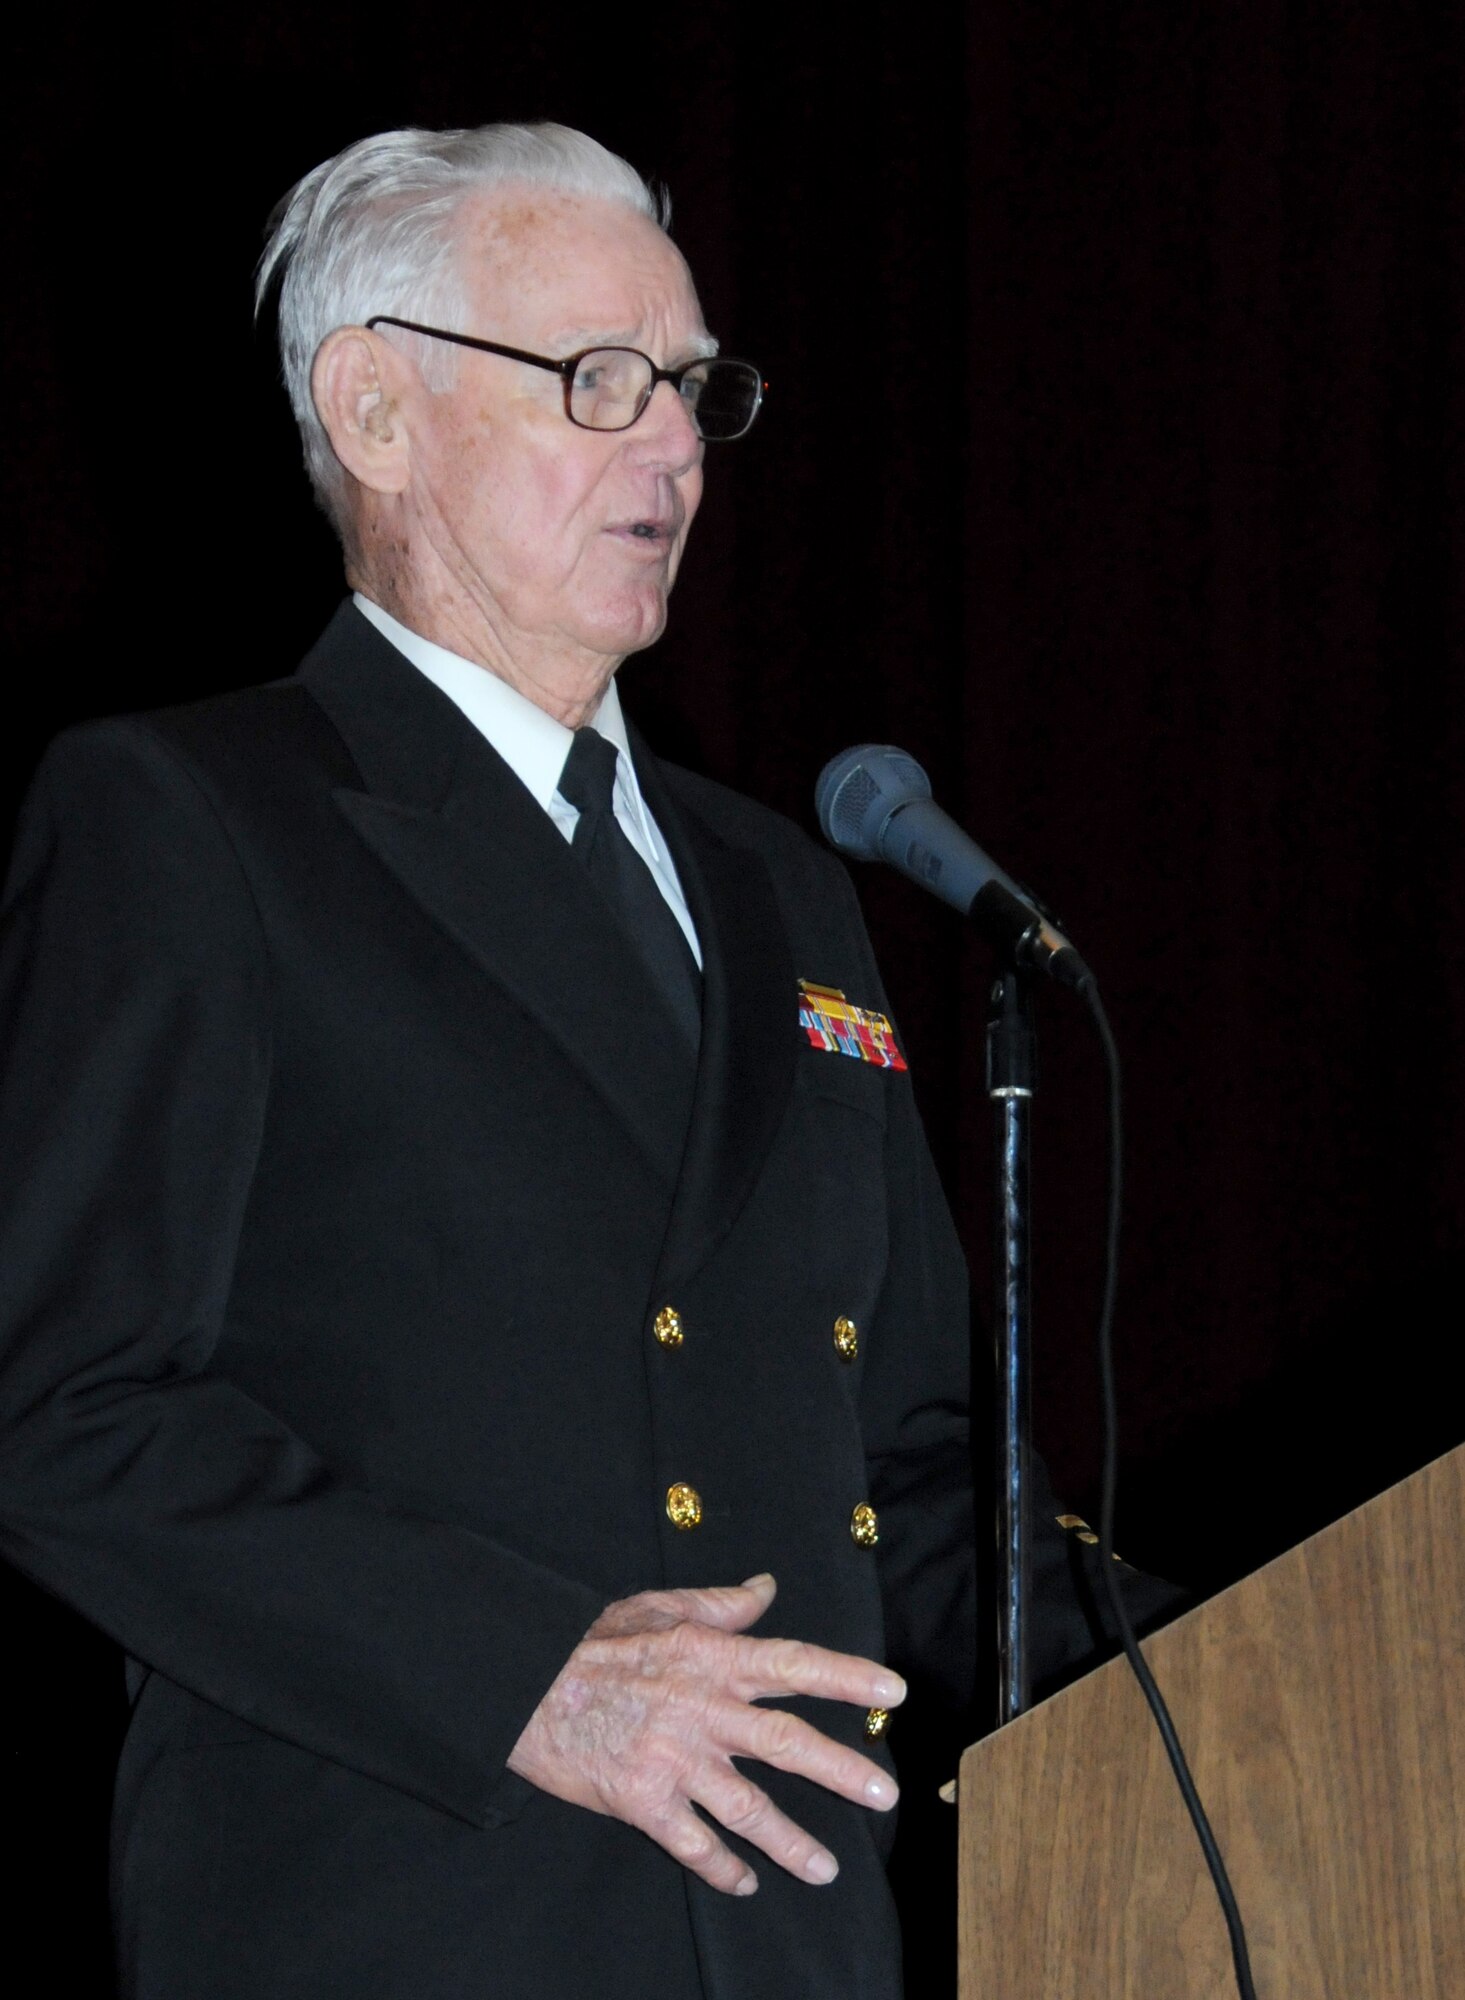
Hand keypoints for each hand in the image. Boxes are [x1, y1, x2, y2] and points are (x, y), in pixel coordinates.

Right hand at [507, 1572, 903, 1895]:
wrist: (522, 1684)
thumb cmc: (589, 1641)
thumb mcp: (658, 1607)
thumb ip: (719, 1604)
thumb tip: (766, 1587)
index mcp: (711, 1658)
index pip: (793, 1664)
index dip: (846, 1677)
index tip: (892, 1693)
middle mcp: (703, 1710)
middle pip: (787, 1743)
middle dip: (842, 1770)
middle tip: (885, 1792)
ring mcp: (674, 1760)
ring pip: (748, 1807)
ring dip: (791, 1841)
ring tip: (826, 1869)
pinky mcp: (642, 1801)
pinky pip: (693, 1843)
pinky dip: (721, 1867)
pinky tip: (745, 1883)